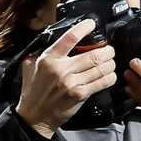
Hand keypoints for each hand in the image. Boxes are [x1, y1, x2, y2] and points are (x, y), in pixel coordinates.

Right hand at [15, 19, 117, 138]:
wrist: (34, 116)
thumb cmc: (33, 90)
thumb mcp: (30, 65)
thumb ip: (39, 50)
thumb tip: (50, 36)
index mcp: (49, 59)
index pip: (69, 38)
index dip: (83, 28)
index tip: (91, 24)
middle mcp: (61, 69)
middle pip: (94, 54)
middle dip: (107, 51)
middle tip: (109, 50)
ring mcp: (72, 83)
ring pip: (101, 68)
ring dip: (110, 63)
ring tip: (110, 62)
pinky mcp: (80, 94)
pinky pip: (102, 82)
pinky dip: (110, 77)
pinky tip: (110, 75)